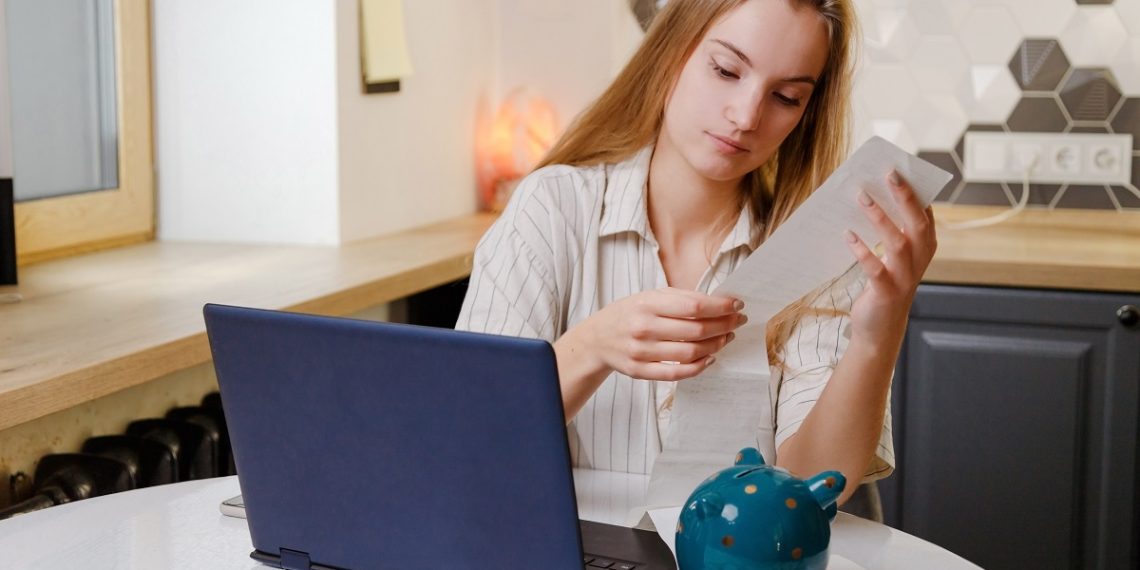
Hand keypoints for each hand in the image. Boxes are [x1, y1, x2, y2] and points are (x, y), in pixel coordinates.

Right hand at [579, 288, 745, 380]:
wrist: (597, 339)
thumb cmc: (629, 314)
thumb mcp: (650, 297)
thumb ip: (681, 299)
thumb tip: (720, 303)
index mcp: (647, 304)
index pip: (694, 306)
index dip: (720, 307)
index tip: (737, 305)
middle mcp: (643, 327)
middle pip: (696, 331)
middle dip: (724, 326)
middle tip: (738, 322)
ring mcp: (641, 352)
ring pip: (690, 353)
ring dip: (715, 346)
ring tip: (726, 338)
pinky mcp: (640, 371)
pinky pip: (677, 373)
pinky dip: (698, 367)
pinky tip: (710, 358)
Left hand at [844, 170, 937, 346]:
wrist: (879, 332)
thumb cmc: (884, 287)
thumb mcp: (893, 259)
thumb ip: (891, 233)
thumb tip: (869, 197)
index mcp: (924, 250)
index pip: (926, 215)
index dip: (917, 192)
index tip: (903, 169)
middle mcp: (919, 262)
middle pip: (917, 224)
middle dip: (905, 197)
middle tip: (889, 174)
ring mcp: (904, 279)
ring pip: (898, 243)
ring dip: (880, 217)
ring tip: (861, 196)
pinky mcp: (886, 293)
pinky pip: (875, 269)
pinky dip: (862, 251)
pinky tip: (847, 235)